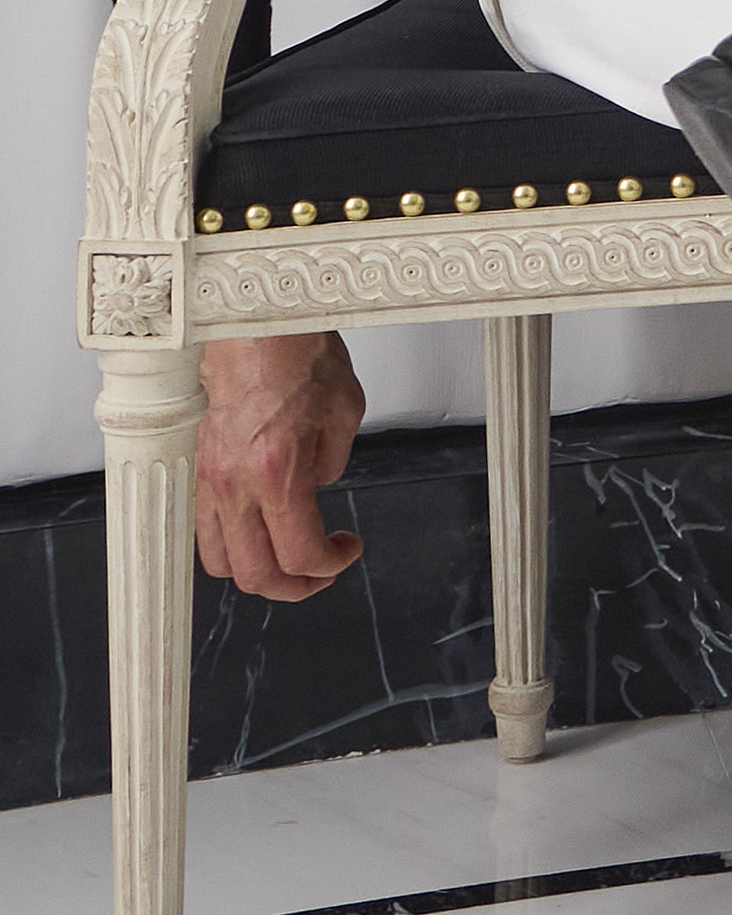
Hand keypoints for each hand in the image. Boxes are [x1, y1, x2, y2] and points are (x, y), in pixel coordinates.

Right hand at [196, 332, 366, 597]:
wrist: (252, 327)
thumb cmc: (297, 356)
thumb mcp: (344, 412)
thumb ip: (333, 462)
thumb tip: (319, 489)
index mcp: (276, 472)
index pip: (299, 553)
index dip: (330, 565)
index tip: (348, 550)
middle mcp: (235, 484)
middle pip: (255, 573)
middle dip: (295, 586)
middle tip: (323, 571)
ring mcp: (211, 480)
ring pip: (221, 560)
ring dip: (260, 571)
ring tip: (293, 558)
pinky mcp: (200, 470)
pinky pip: (206, 530)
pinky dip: (235, 545)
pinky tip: (263, 530)